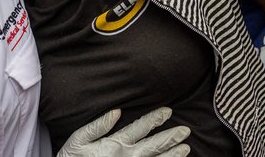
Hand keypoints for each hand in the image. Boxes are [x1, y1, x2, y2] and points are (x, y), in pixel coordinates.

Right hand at [57, 107, 190, 156]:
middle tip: (186, 131)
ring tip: (186, 148)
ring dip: (172, 155)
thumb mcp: (78, 140)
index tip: (168, 111)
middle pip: (153, 146)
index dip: (154, 119)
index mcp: (114, 145)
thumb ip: (97, 126)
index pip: (139, 128)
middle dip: (170, 137)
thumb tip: (117, 111)